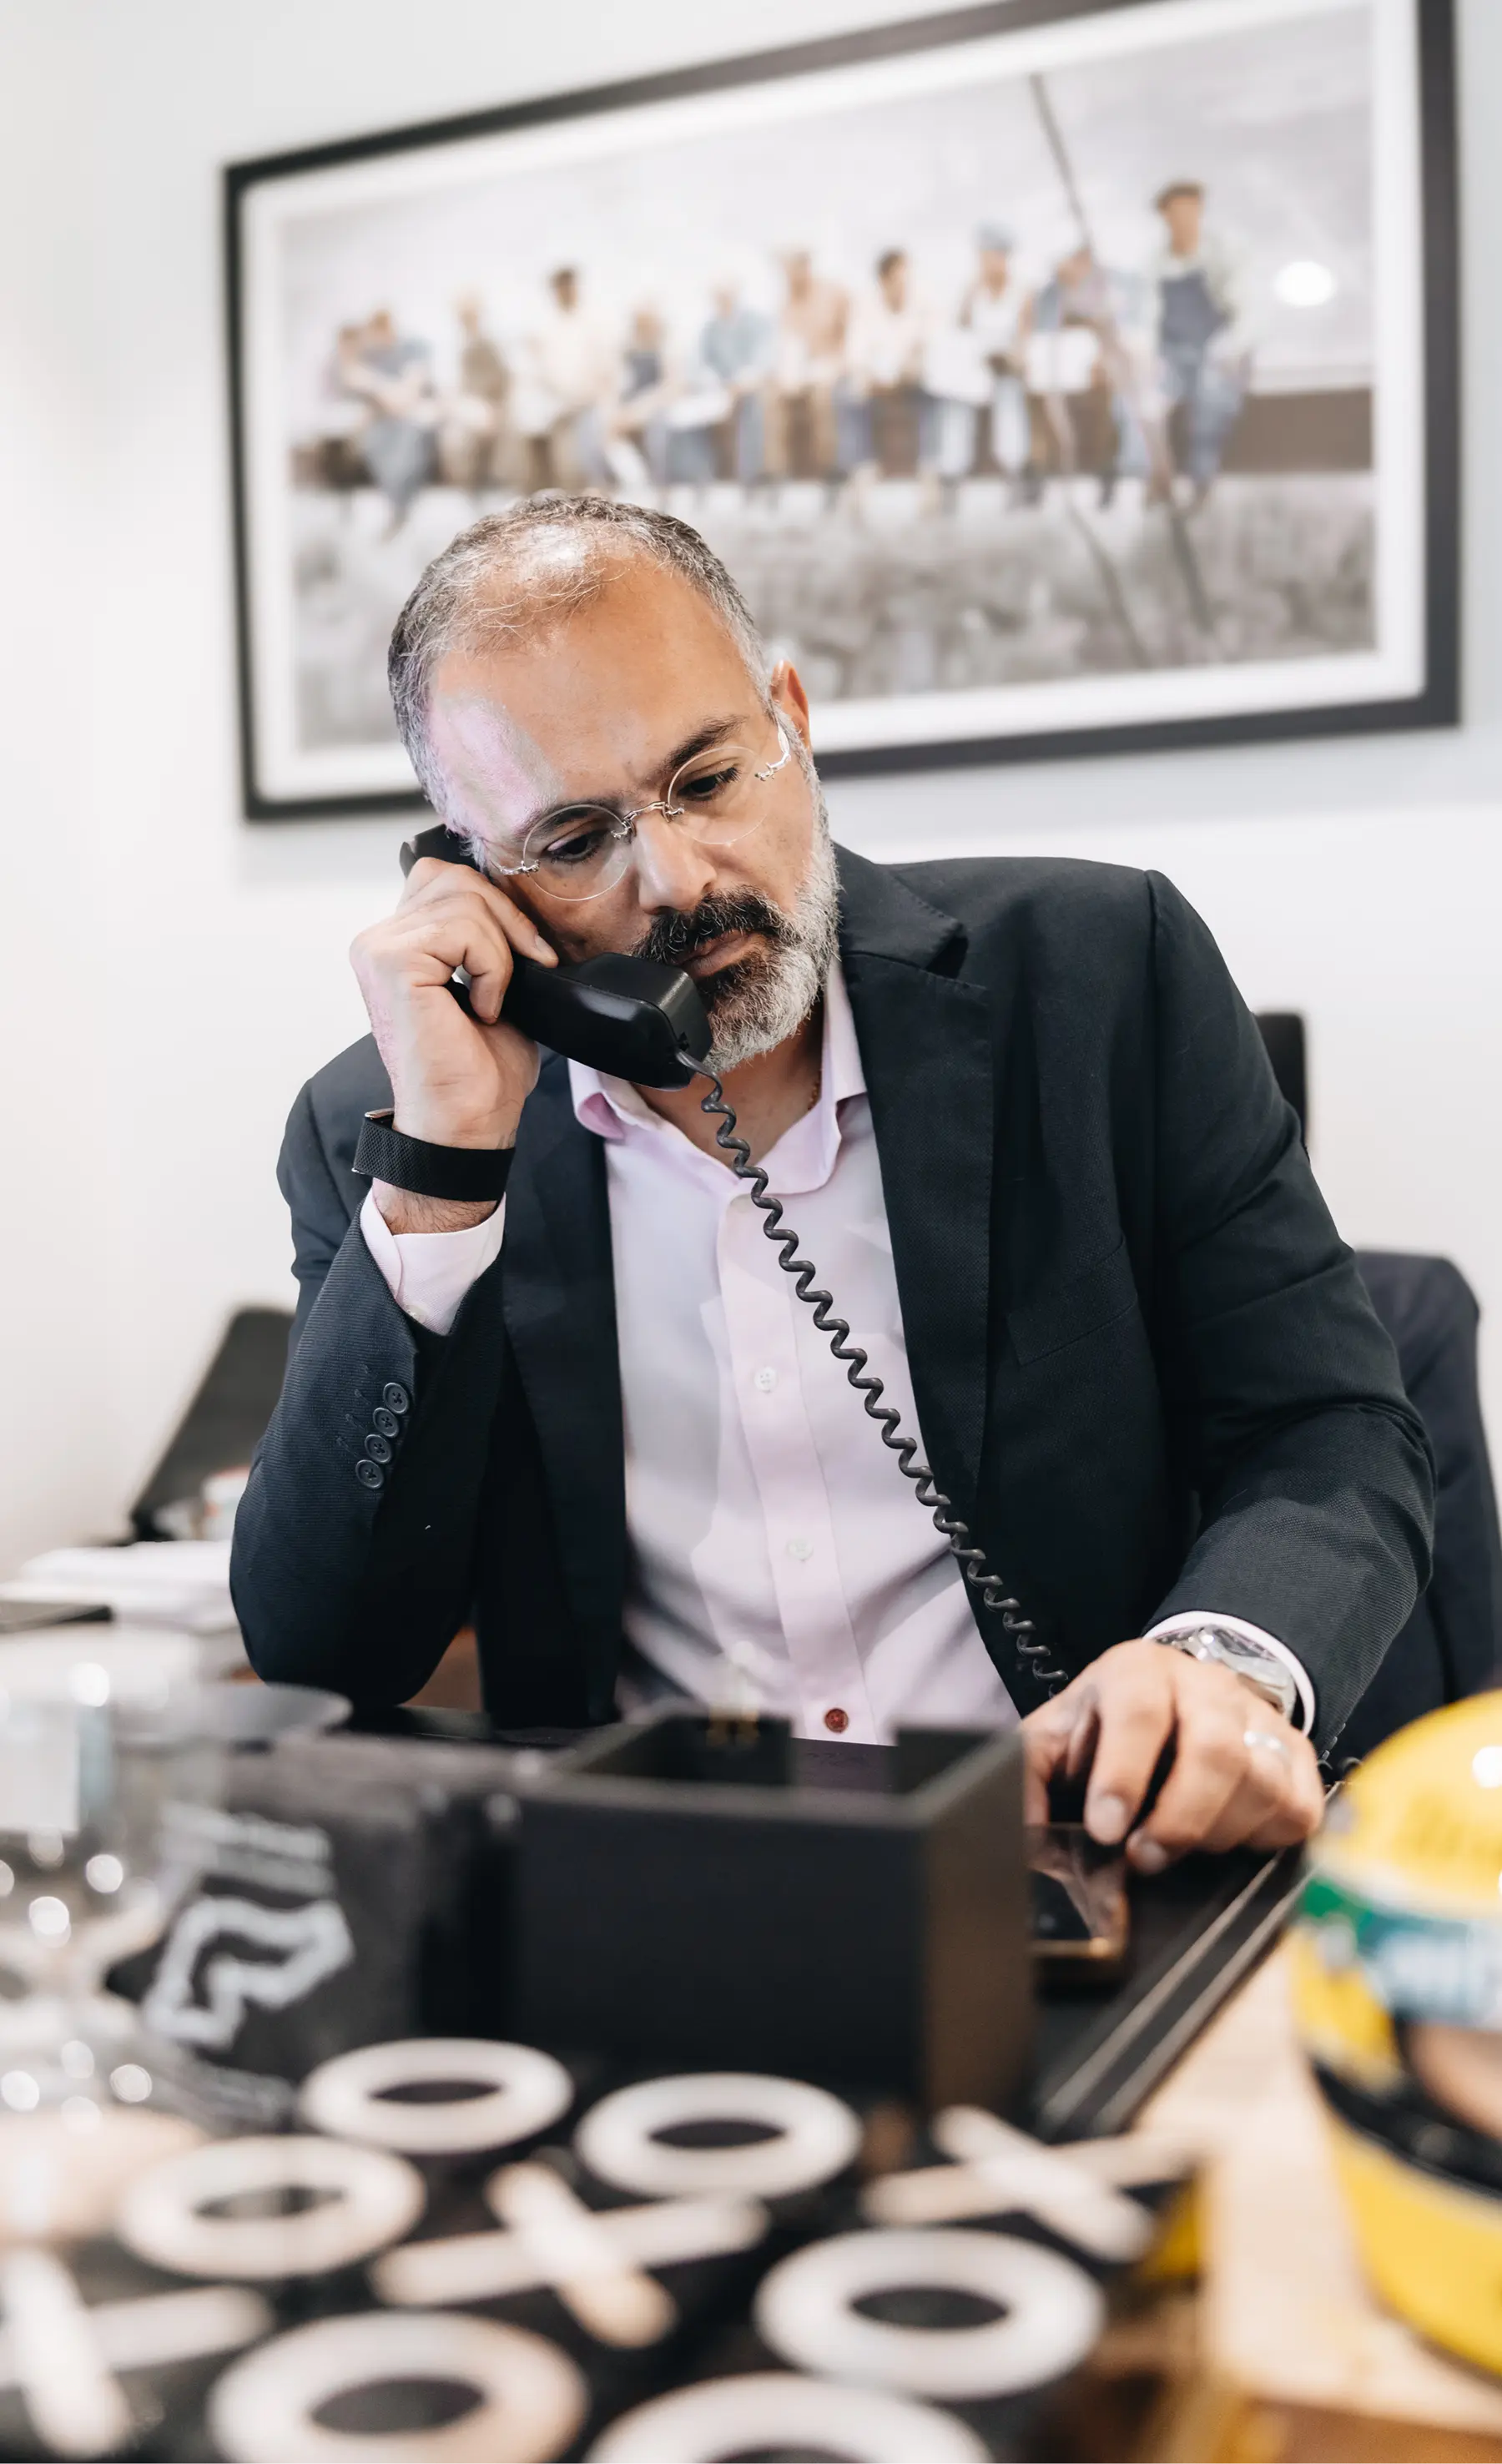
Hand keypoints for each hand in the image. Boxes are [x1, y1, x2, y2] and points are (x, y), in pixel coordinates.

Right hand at [350, 855, 556, 1232]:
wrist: (468, 1124)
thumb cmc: (480, 1069)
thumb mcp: (493, 983)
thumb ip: (487, 934)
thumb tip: (518, 894)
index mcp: (397, 943)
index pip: (448, 877)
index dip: (499, 907)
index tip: (530, 956)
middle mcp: (377, 942)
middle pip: (456, 877)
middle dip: (508, 919)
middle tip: (529, 969)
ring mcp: (378, 949)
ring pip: (464, 899)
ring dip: (502, 950)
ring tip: (496, 1000)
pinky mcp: (391, 962)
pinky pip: (462, 928)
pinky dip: (493, 967)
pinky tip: (483, 1010)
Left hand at [1021, 1639, 1323, 1871]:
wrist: (1173, 1697)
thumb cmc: (1106, 1728)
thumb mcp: (1055, 1737)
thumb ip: (1027, 1776)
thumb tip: (1019, 1836)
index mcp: (1137, 1672)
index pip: (1139, 1712)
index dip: (1123, 1775)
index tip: (1106, 1831)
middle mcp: (1206, 1685)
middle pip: (1215, 1751)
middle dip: (1179, 1820)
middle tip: (1145, 1858)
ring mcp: (1258, 1716)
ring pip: (1261, 1783)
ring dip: (1219, 1835)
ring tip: (1181, 1850)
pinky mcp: (1296, 1754)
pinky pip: (1299, 1808)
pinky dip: (1266, 1839)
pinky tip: (1229, 1841)